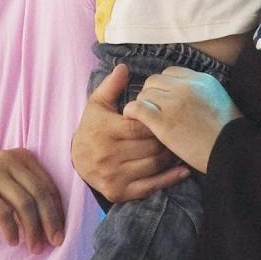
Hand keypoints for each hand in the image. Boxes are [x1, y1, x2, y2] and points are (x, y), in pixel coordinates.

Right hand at [0, 149, 63, 252]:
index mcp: (20, 156)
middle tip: (55, 242)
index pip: (47, 184)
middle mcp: (8, 159)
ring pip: (24, 204)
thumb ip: (28, 196)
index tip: (61, 231)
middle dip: (50, 221)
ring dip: (33, 230)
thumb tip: (55, 223)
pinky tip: (12, 241)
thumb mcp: (7, 188)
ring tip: (34, 247)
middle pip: (39, 193)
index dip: (57, 209)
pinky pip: (3, 214)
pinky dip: (11, 231)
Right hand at [71, 64, 189, 202]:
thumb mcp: (98, 104)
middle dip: (165, 138)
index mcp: (104, 131)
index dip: (156, 122)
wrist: (77, 159)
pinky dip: (170, 179)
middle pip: (149, 146)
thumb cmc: (92, 127)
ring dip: (169, 156)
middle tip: (177, 131)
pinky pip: (150, 187)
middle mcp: (107, 155)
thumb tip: (124, 67)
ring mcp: (113, 176)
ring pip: (153, 165)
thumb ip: (112, 85)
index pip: (140, 127)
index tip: (166, 116)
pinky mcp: (119, 192)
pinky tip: (183, 170)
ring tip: (177, 145)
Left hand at [122, 66, 241, 173]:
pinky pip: (138, 107)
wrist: (233, 152)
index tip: (165, 100)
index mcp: (200, 80)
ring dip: (143, 105)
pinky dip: (132, 111)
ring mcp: (174, 103)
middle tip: (154, 111)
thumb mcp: (217, 99)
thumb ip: (198, 91)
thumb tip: (179, 91)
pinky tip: (134, 118)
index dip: (164, 86)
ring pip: (145, 94)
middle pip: (154, 81)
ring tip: (147, 119)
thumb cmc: (227, 132)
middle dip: (151, 94)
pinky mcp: (164, 122)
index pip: (170, 72)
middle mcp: (186, 87)